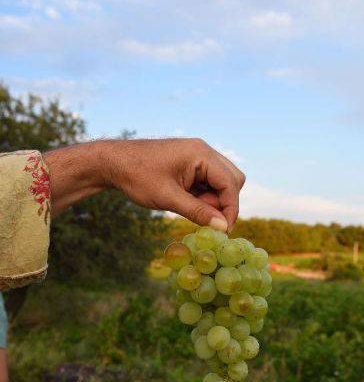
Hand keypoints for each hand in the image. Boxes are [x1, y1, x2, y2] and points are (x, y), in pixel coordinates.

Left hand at [44, 138, 245, 231]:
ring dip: (213, 200)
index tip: (223, 231)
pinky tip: (186, 203)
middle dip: (224, 203)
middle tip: (206, 218)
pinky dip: (203, 196)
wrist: (112, 163)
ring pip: (221, 182)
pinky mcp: (190, 164)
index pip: (230, 184)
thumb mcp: (168, 198)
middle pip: (232, 180)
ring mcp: (197, 156)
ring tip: (190, 209)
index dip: (230, 209)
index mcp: (201, 154)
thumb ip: (198, 212)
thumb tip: (223, 228)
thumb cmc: (137, 177)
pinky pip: (208, 182)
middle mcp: (204, 151)